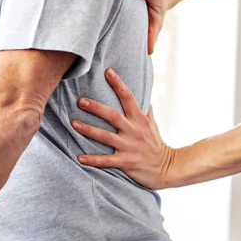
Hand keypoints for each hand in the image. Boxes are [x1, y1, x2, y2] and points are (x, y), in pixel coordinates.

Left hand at [72, 68, 175, 189]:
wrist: (167, 168)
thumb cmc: (156, 144)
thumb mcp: (153, 125)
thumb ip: (146, 111)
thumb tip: (143, 96)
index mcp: (140, 119)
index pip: (128, 97)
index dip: (118, 84)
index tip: (107, 71)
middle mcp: (134, 131)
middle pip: (112, 115)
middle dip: (95, 107)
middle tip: (80, 101)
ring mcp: (129, 147)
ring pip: (106, 137)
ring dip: (88, 130)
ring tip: (73, 124)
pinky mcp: (126, 162)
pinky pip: (106, 161)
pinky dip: (92, 159)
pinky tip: (79, 158)